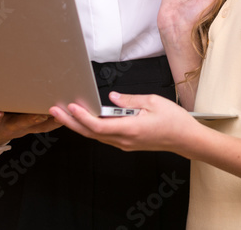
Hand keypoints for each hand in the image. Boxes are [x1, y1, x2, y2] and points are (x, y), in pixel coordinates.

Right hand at [0, 107, 60, 148]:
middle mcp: (7, 128)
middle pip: (20, 124)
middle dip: (30, 118)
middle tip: (40, 110)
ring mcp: (20, 128)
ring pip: (37, 125)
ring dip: (48, 119)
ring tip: (62, 110)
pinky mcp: (30, 126)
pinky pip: (46, 125)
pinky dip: (57, 120)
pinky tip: (69, 112)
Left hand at [49, 92, 201, 155]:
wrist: (186, 139)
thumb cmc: (174, 120)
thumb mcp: (153, 102)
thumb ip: (129, 100)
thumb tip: (112, 97)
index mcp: (130, 129)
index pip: (99, 126)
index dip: (82, 117)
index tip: (70, 107)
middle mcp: (124, 140)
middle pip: (91, 133)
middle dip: (71, 122)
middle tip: (55, 110)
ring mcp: (125, 144)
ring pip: (96, 136)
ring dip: (79, 125)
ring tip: (65, 113)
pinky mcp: (127, 143)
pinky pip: (105, 136)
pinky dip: (92, 128)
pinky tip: (86, 119)